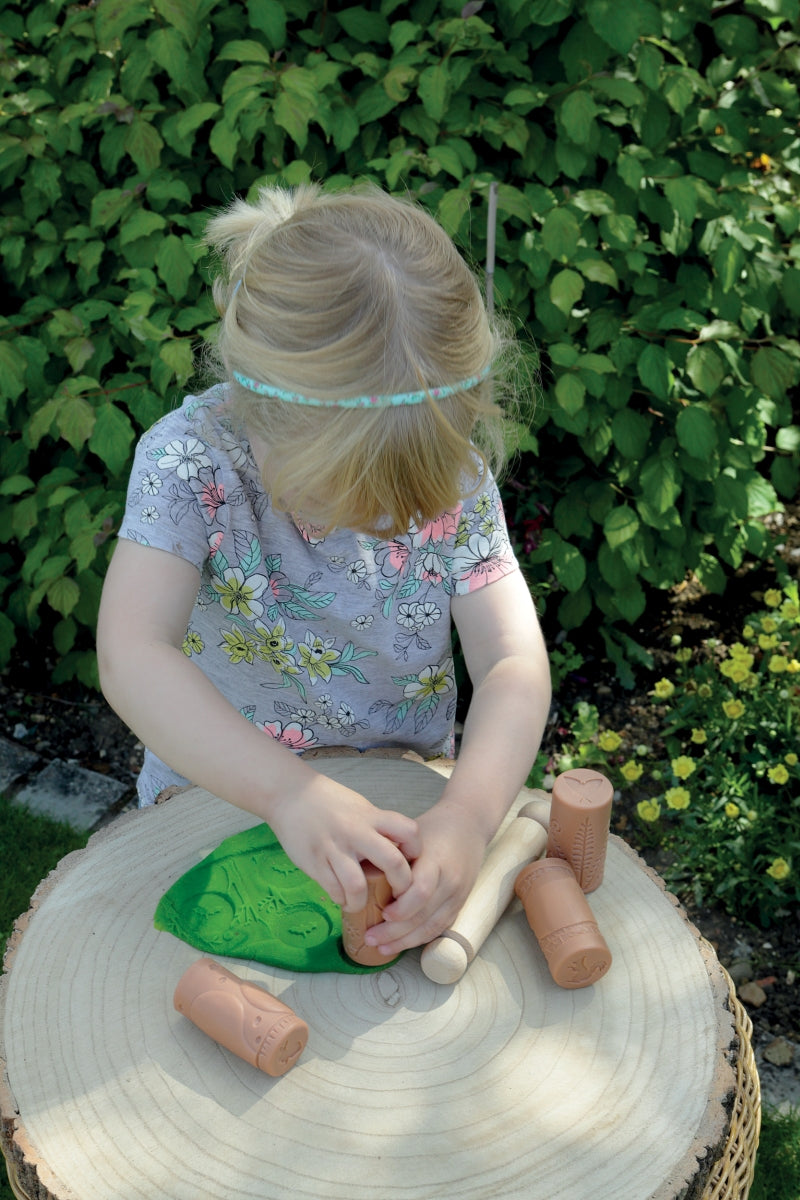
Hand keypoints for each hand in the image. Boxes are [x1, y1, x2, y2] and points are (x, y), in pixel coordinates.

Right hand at [268, 772, 420, 911]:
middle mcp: (355, 831)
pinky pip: (333, 889)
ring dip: (362, 902)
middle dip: (401, 885)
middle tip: (397, 894)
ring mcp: (333, 848)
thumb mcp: (360, 808)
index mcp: (371, 816)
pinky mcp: (314, 861)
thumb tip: (399, 853)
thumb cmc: (329, 803)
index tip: (410, 862)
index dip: (416, 850)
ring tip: (360, 903)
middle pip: (392, 862)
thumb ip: (378, 828)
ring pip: (357, 885)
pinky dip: (341, 899)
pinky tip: (341, 897)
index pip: (409, 831)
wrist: (290, 794)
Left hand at [363, 800, 486, 955]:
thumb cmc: (433, 828)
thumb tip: (359, 877)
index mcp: (436, 859)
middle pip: (424, 914)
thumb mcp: (412, 836)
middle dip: (396, 932)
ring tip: (381, 948)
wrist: (469, 824)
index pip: (421, 890)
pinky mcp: (460, 903)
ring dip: (406, 941)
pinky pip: (440, 927)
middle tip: (370, 938)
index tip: (382, 914)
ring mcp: (458, 894)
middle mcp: (450, 880)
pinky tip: (401, 944)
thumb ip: (392, 857)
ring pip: (432, 926)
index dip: (402, 907)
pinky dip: (420, 938)